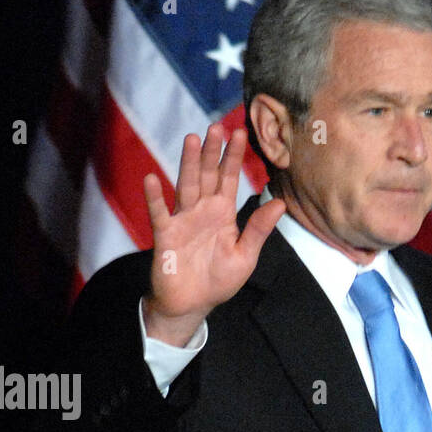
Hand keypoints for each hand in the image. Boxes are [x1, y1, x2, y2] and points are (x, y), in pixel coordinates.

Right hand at [142, 124, 285, 344]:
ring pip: (186, 186)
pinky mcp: (165, 235)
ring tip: (192, 140)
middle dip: (212, 152)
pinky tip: (151, 178)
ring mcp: (182, 220)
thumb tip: (280, 203)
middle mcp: (202, 211)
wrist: (192, 304)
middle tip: (216, 127)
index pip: (228, 179)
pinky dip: (155, 198)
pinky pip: (159, 214)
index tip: (240, 133)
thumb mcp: (245, 256)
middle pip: (207, 176)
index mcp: (222, 214)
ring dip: (188, 164)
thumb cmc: (218, 280)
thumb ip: (258, 229)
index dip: (233, 157)